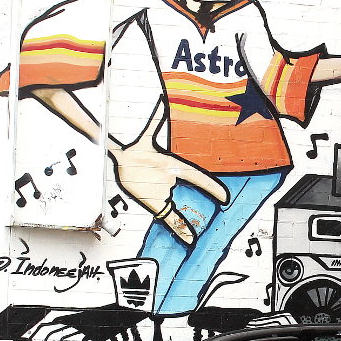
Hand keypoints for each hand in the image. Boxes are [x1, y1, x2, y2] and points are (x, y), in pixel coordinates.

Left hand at [107, 99, 228, 242]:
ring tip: (194, 238)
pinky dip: (178, 228)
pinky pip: (166, 216)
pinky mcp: (150, 200)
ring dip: (183, 225)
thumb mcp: (145, 136)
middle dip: (201, 208)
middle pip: (186, 197)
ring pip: (175, 211)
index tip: (225, 196)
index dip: (211, 186)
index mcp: (171, 166)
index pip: (196, 177)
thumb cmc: (131, 146)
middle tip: (220, 215)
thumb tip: (162, 100)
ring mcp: (159, 191)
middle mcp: (169, 180)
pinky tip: (188, 239)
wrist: (115, 155)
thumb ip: (155, 119)